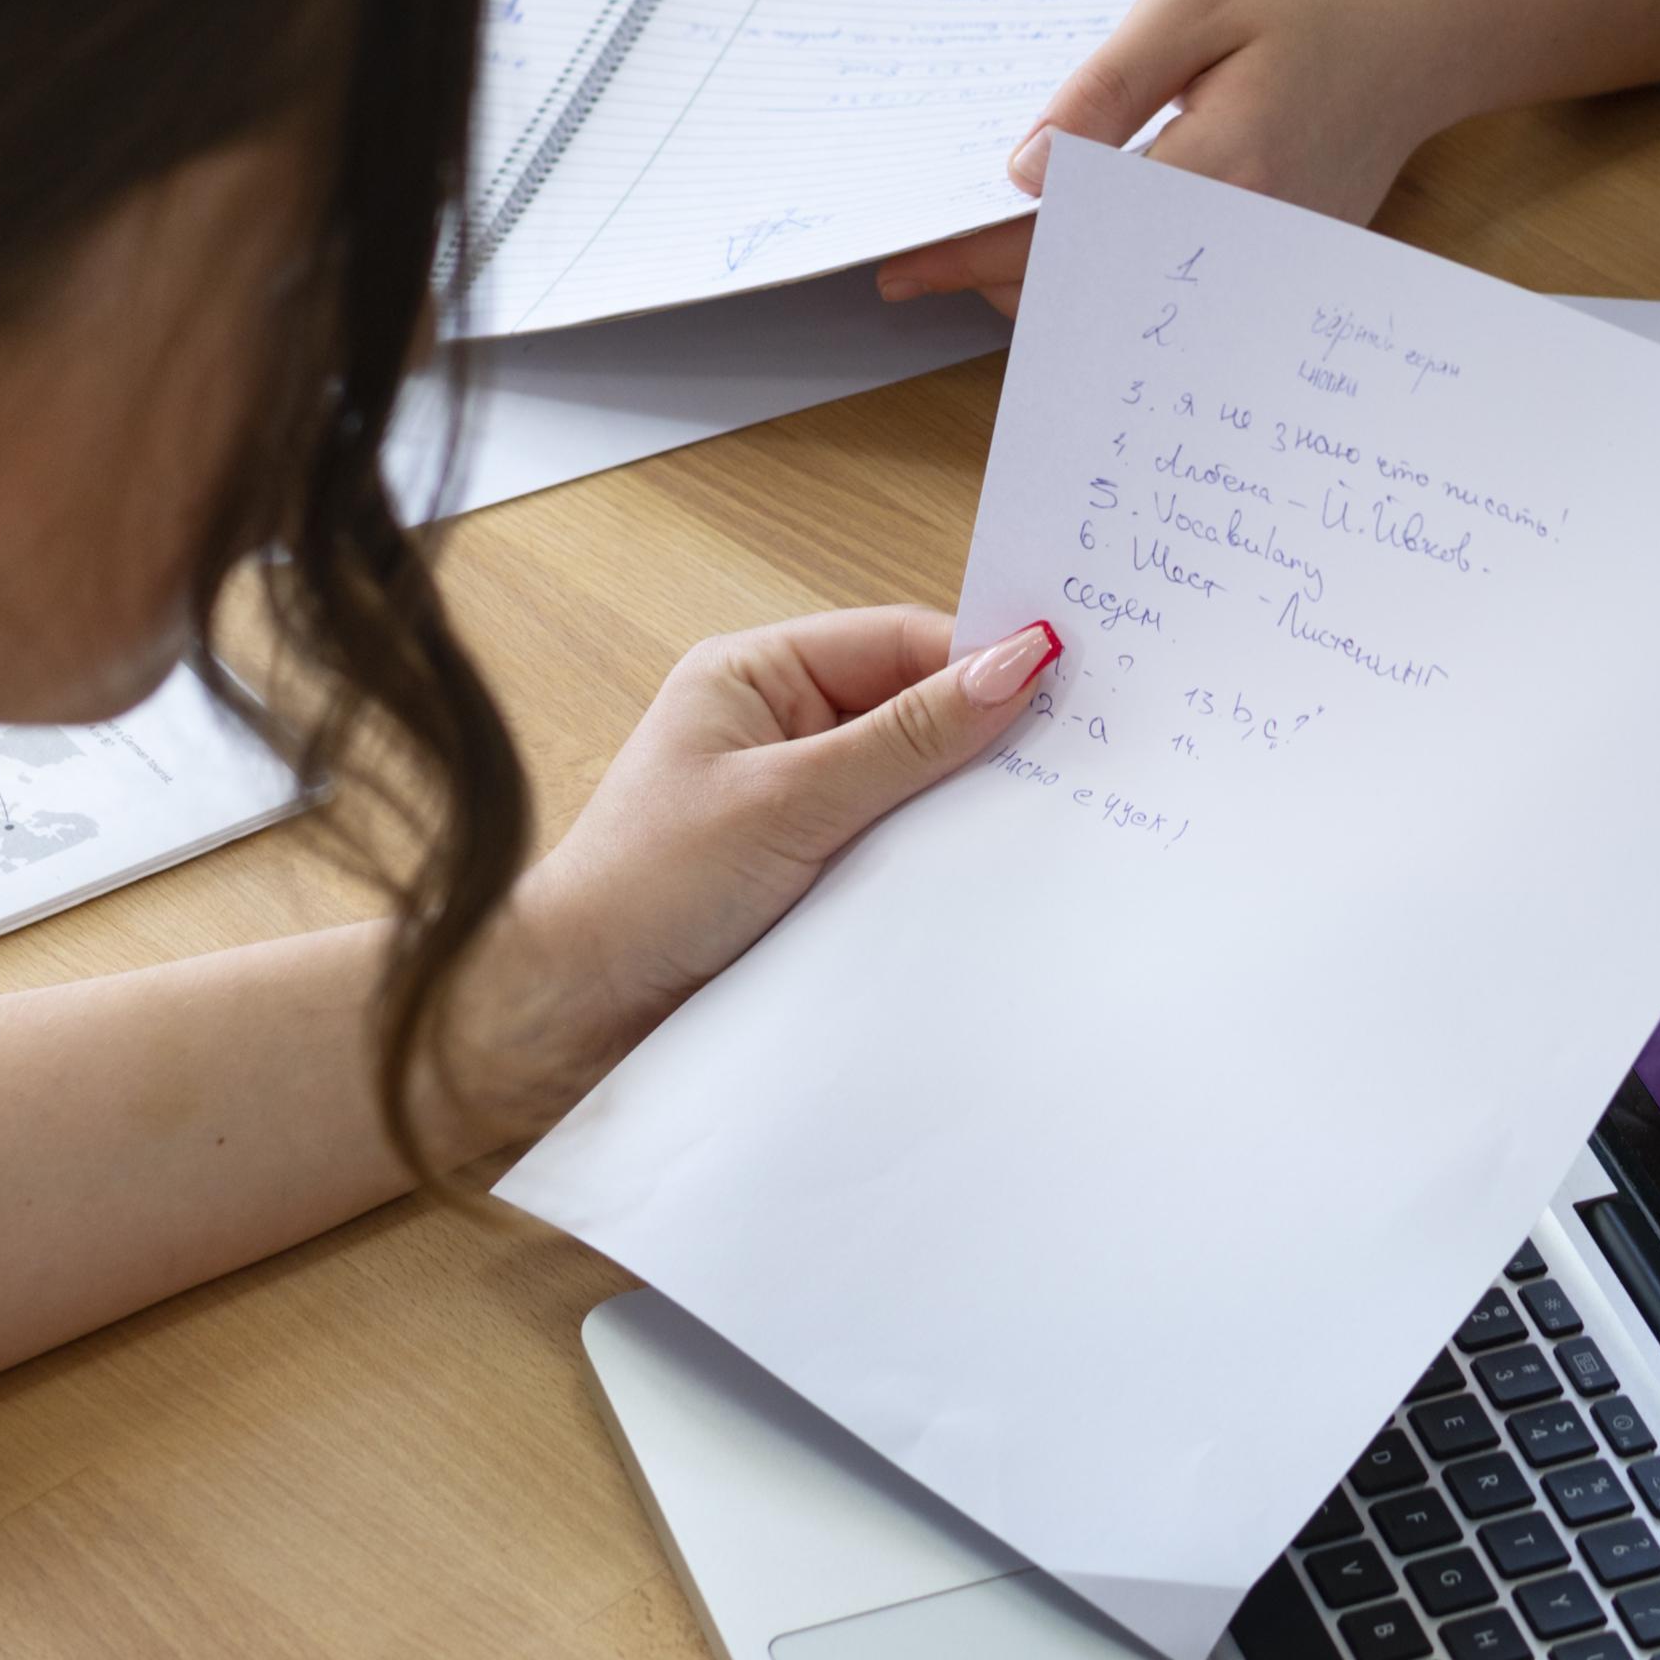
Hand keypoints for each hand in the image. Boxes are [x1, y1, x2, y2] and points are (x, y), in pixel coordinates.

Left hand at [460, 607, 1055, 1127]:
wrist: (571, 1017)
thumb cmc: (647, 890)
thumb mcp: (788, 800)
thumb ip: (908, 737)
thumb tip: (1020, 661)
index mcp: (758, 673)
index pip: (901, 643)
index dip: (984, 661)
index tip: (1078, 688)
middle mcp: (781, 726)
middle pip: (916, 708)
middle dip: (987, 735)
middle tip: (1088, 760)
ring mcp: (797, 801)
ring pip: (914, 783)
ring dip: (966, 805)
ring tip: (1055, 821)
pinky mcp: (808, 871)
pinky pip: (897, 845)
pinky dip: (940, 858)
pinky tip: (993, 877)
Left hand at [872, 0, 1458, 311]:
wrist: (1423, 27)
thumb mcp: (1195, 0)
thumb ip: (1108, 85)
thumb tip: (1029, 168)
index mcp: (1221, 165)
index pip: (1070, 237)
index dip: (975, 256)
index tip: (902, 273)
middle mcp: (1247, 235)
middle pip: (1094, 291)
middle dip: (1003, 278)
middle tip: (931, 258)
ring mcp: (1270, 262)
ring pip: (1134, 301)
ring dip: (1060, 280)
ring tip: (991, 248)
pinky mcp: (1280, 264)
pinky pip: (1178, 285)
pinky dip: (1119, 270)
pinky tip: (1082, 235)